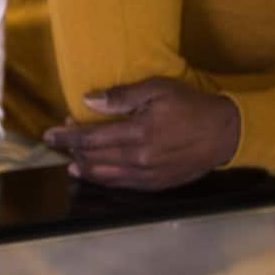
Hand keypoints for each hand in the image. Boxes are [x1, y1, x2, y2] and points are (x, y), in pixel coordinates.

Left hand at [42, 78, 241, 190]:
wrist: (225, 133)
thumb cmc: (190, 106)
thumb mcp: (157, 89)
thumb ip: (121, 96)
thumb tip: (88, 100)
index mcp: (137, 132)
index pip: (90, 137)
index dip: (66, 137)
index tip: (49, 134)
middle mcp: (138, 158)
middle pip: (93, 157)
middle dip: (72, 150)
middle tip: (59, 143)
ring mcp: (147, 175)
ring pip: (104, 176)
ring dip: (84, 169)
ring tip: (70, 164)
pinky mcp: (156, 185)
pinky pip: (122, 185)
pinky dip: (104, 180)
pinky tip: (95, 175)